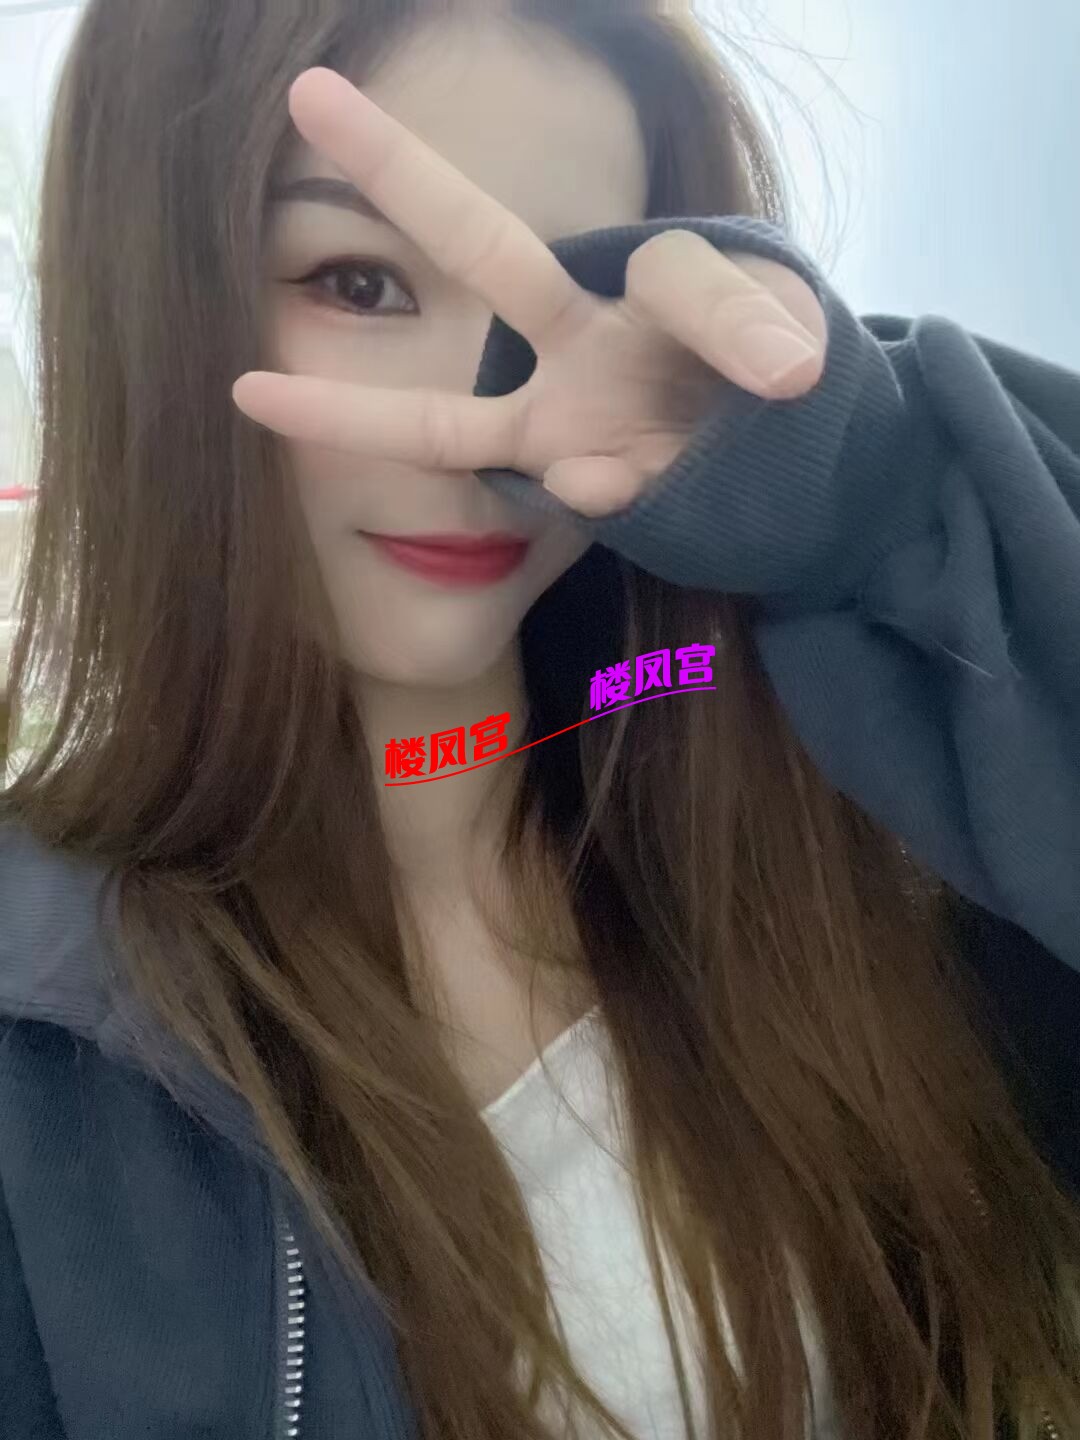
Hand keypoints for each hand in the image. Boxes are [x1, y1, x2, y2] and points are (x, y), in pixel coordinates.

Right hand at [233, 67, 827, 518]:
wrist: (794, 473)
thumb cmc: (781, 386)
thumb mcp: (796, 345)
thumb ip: (753, 339)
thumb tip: (704, 397)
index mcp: (646, 283)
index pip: (674, 274)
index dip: (734, 320)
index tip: (794, 375)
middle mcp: (581, 338)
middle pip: (479, 249)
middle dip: (398, 172)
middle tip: (311, 99)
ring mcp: (561, 420)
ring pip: (441, 420)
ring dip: (346, 412)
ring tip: (250, 392)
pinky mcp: (563, 484)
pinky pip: (548, 492)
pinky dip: (593, 492)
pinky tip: (615, 486)